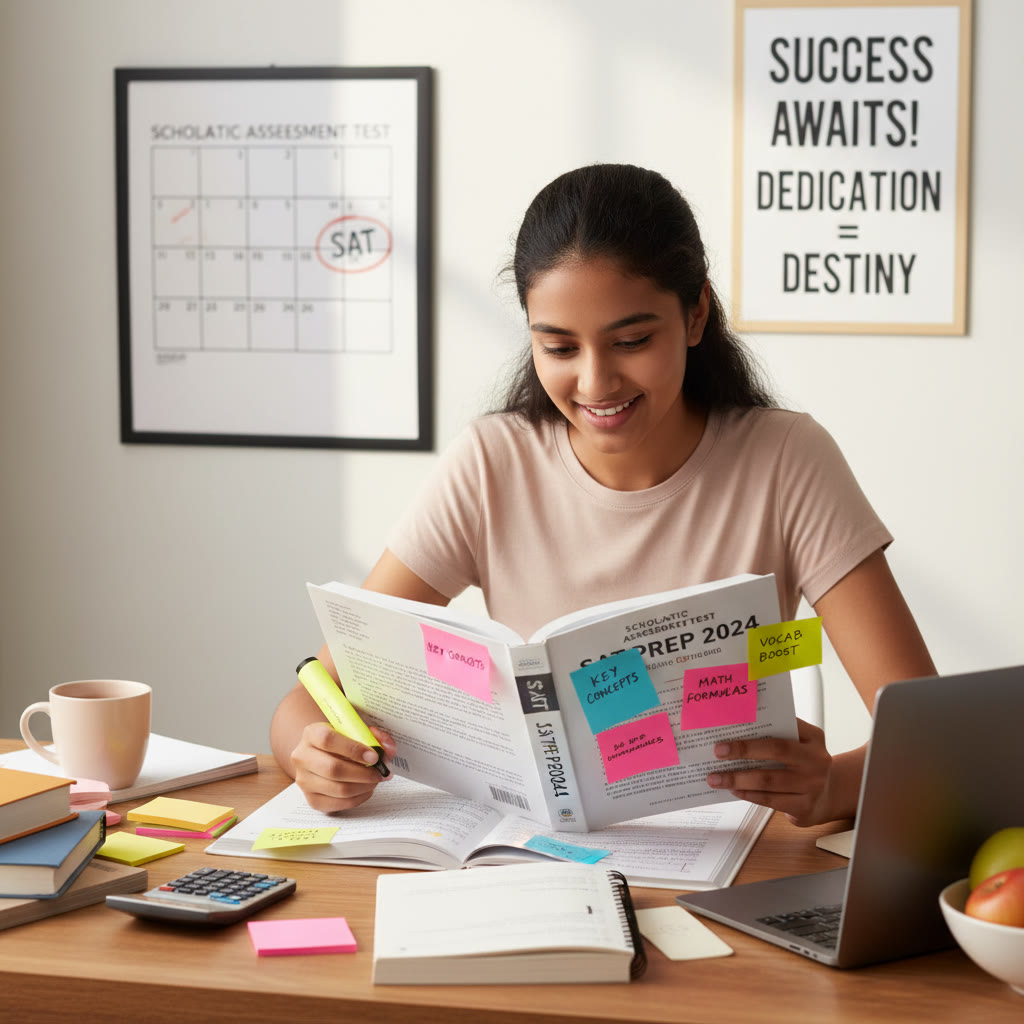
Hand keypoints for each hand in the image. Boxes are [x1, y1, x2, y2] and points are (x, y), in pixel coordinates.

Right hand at [290, 722, 397, 812]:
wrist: (322, 754)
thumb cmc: (342, 740)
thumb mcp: (356, 730)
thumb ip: (374, 736)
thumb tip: (388, 750)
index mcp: (312, 733)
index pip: (328, 740)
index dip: (353, 749)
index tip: (374, 756)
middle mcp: (302, 757)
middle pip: (333, 769)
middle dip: (363, 773)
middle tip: (379, 773)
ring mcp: (304, 780)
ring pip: (338, 789)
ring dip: (363, 787)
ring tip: (375, 780)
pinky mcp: (311, 799)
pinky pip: (338, 804)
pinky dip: (358, 798)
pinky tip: (367, 789)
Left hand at [706, 719, 834, 826]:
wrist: (827, 796)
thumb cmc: (802, 765)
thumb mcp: (798, 745)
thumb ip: (776, 735)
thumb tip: (735, 731)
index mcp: (813, 737)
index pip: (784, 724)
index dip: (760, 723)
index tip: (731, 723)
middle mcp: (816, 759)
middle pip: (776, 750)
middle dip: (743, 750)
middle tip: (718, 751)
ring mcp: (813, 785)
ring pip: (768, 780)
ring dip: (737, 778)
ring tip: (715, 778)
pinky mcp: (805, 807)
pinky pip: (770, 800)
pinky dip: (748, 794)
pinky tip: (734, 790)